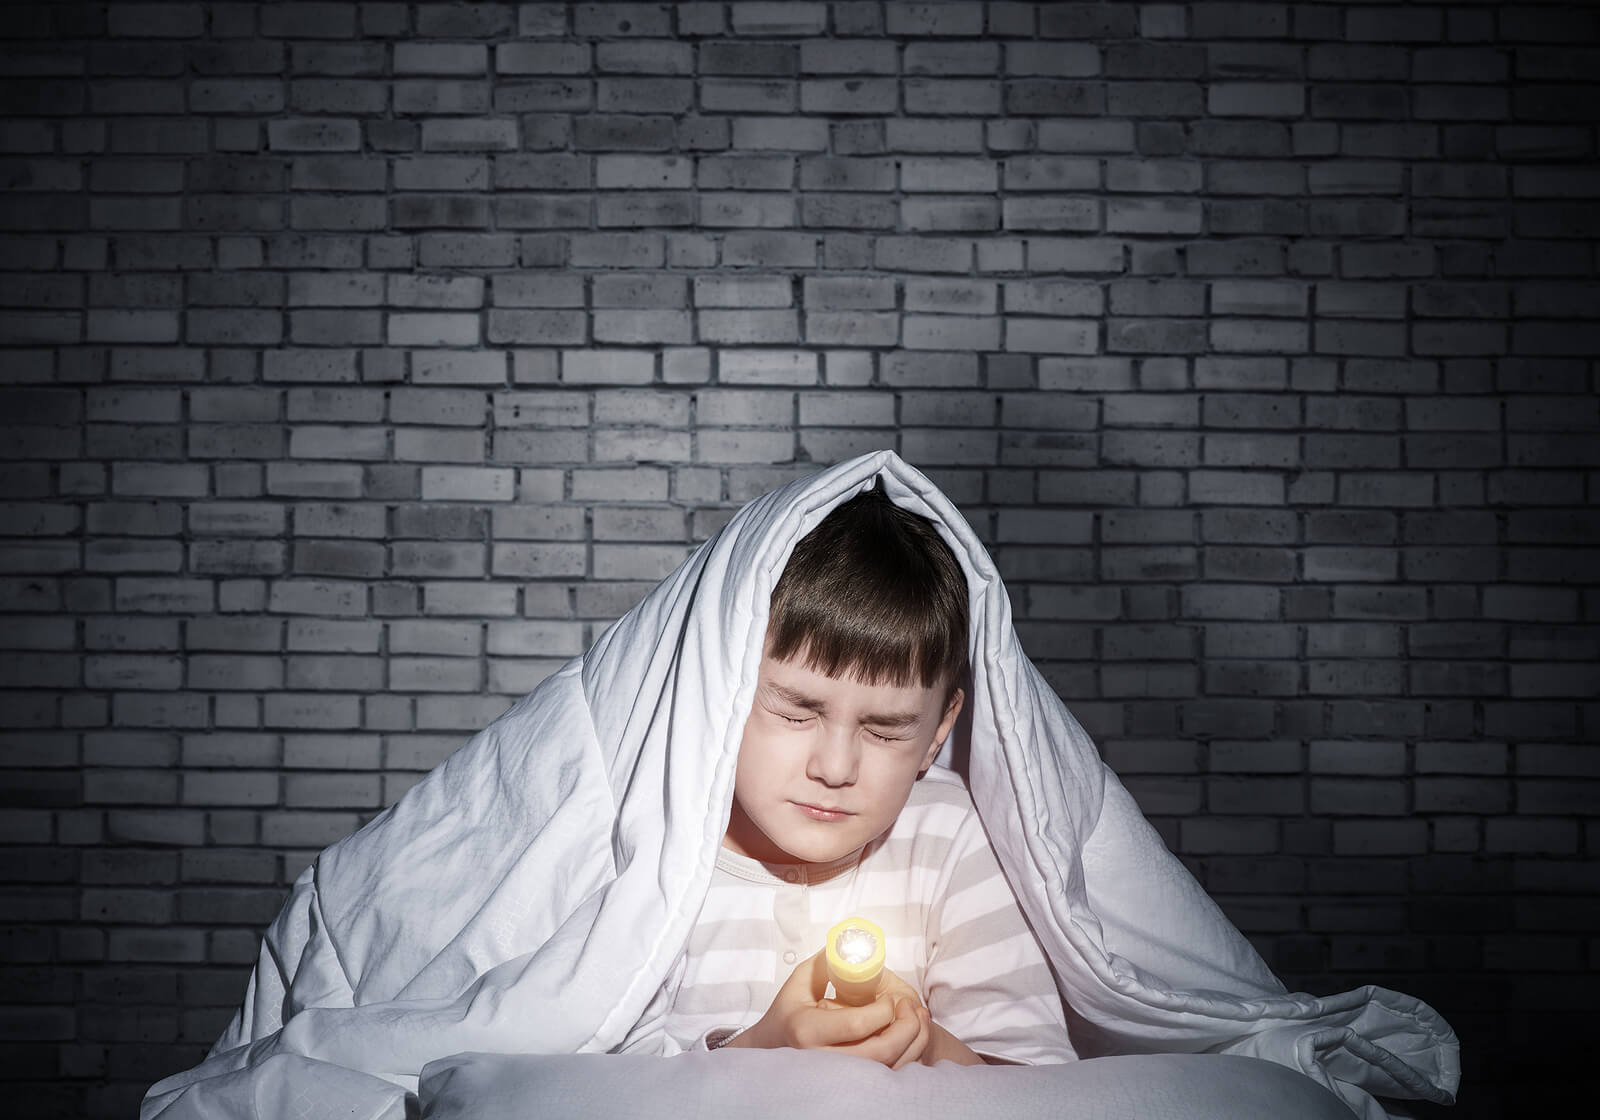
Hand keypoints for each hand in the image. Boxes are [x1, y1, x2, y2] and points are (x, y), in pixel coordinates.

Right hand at [727, 952, 929, 1068]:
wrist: (774, 1048)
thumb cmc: (789, 1011)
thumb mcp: (799, 981)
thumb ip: (825, 961)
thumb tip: (853, 943)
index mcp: (807, 1031)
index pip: (857, 1025)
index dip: (883, 1010)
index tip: (890, 997)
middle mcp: (823, 1059)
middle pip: (880, 1052)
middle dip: (907, 1028)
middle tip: (912, 1007)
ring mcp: (838, 1077)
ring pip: (889, 1067)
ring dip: (914, 1042)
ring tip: (918, 1018)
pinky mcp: (852, 1083)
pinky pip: (889, 1075)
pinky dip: (908, 1056)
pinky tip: (913, 1035)